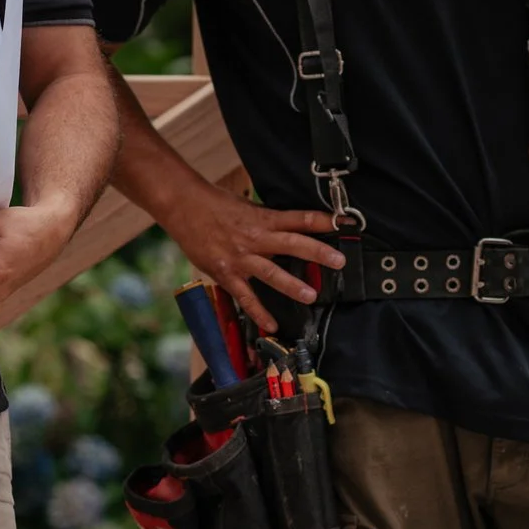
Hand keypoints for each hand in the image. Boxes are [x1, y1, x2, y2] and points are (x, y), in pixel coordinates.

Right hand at [159, 187, 345, 332]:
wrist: (183, 206)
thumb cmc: (215, 204)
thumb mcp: (247, 205)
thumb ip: (267, 219)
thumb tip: (289, 226)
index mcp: (264, 218)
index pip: (299, 218)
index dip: (324, 221)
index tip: (345, 223)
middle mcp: (255, 238)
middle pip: (292, 244)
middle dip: (317, 253)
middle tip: (339, 262)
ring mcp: (241, 257)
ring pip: (271, 272)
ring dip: (291, 285)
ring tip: (310, 296)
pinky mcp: (226, 273)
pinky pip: (245, 296)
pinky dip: (258, 312)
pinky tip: (271, 325)